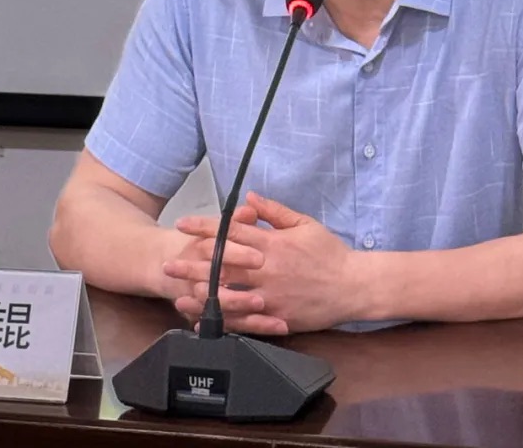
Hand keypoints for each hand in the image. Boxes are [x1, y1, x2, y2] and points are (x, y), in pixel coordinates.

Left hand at [167, 192, 360, 333]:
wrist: (352, 286)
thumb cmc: (329, 253)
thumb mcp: (304, 224)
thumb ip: (274, 212)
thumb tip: (249, 199)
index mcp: (272, 244)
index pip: (231, 233)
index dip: (204, 228)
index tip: (183, 225)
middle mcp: (267, 270)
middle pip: (223, 266)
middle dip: (193, 264)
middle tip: (170, 264)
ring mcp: (270, 296)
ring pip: (228, 296)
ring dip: (202, 295)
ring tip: (179, 295)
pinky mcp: (275, 318)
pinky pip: (243, 322)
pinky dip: (222, 322)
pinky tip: (205, 323)